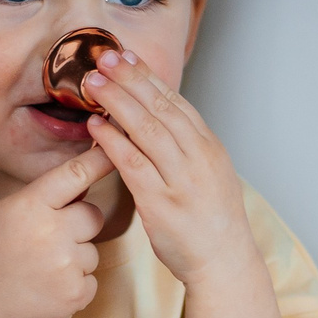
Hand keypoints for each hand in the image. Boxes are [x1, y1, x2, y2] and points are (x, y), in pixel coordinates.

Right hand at [0, 147, 111, 317]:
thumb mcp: (6, 212)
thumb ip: (44, 197)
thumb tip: (87, 182)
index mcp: (30, 205)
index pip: (75, 174)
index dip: (100, 162)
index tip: (117, 151)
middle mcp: (51, 232)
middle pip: (93, 215)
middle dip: (79, 225)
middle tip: (48, 240)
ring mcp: (65, 266)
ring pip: (92, 251)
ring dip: (74, 259)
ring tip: (40, 269)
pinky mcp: (74, 295)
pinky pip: (91, 280)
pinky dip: (74, 285)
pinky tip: (46, 287)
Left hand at [80, 51, 257, 285]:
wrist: (224, 261)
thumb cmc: (211, 219)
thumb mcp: (209, 172)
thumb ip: (186, 145)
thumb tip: (158, 117)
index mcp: (209, 146)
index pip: (177, 101)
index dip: (148, 77)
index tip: (127, 56)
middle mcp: (198, 157)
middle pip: (161, 107)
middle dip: (130, 79)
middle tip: (104, 57)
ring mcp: (181, 179)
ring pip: (146, 129)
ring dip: (117, 101)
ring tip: (93, 83)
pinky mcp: (162, 202)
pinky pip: (132, 163)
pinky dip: (112, 141)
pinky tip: (95, 125)